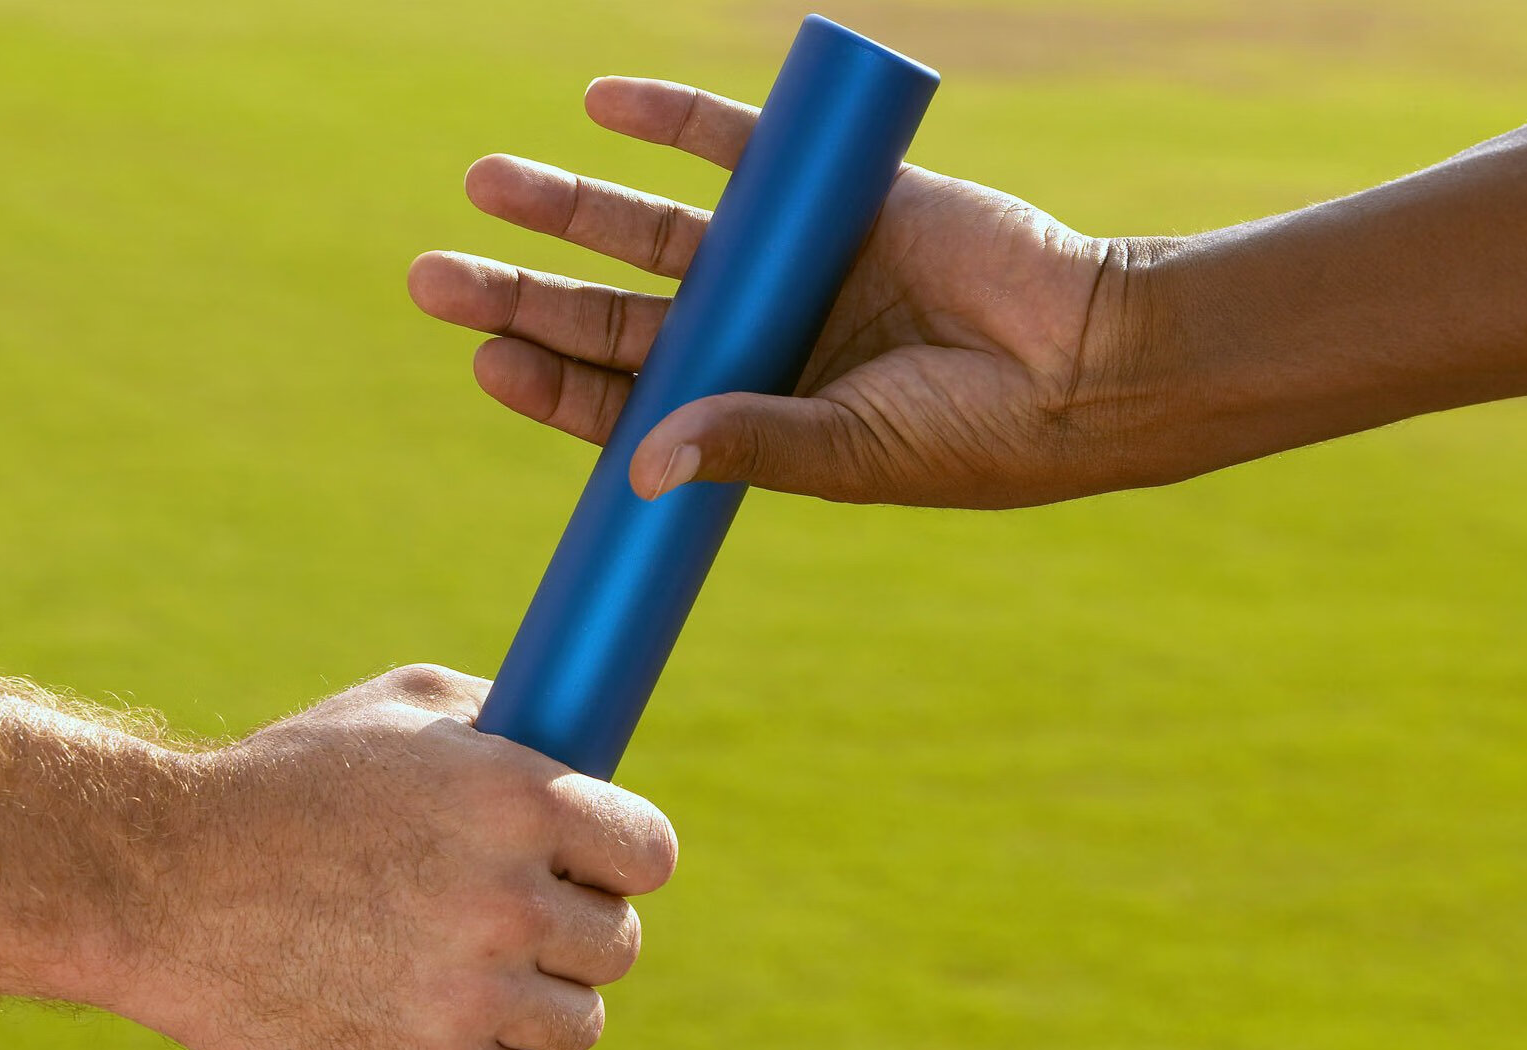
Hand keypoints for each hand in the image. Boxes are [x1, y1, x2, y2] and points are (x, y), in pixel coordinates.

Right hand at [112, 665, 677, 1049]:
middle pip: (616, 943)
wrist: (162, 884)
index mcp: (516, 800)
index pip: (649, 853)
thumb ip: (503, 722)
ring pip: (575, 1024)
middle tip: (509, 917)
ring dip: (533, 1002)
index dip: (622, 857)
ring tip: (460, 969)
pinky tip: (447, 1026)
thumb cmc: (284, 782)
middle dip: (572, 928)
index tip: (593, 864)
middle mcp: (505, 903)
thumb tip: (581, 749)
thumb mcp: (399, 709)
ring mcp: (466, 1000)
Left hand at [408, 76, 1156, 509]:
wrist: (1091, 356)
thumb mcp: (850, 453)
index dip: (551, 381)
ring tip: (485, 180)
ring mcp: (786, 263)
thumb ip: (747, 446)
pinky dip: (674, 121)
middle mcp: (751, 339)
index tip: (484, 358)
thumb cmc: (976, 432)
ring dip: (573, 202)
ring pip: (655, 228)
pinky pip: (737, 148)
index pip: (624, 398)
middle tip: (435, 276)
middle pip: (615, 311)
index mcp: (746, 414)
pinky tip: (603, 104)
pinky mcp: (831, 193)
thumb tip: (640, 467)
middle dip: (526, 291)